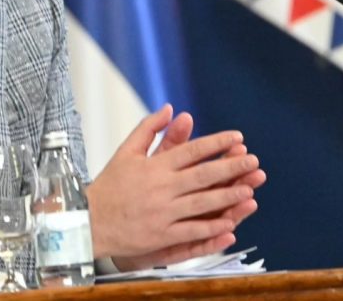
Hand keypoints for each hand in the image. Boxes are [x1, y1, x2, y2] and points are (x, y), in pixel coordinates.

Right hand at [86, 105, 264, 269]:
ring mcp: (163, 213)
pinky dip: (211, 228)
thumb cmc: (109, 185)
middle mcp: (161, 188)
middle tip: (253, 161)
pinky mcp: (162, 235)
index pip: (192, 150)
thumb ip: (149, 128)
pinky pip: (192, 231)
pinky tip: (229, 223)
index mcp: (154, 166)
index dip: (217, 143)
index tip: (237, 138)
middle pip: (203, 175)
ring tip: (248, 189)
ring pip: (202, 203)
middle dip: (230, 167)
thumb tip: (170, 108)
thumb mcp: (126, 151)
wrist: (88, 220)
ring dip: (227, 196)